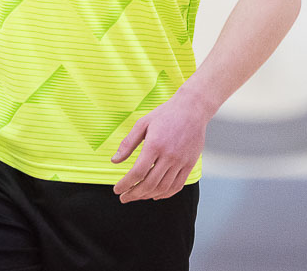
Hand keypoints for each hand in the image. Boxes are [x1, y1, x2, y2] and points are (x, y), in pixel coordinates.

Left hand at [111, 88, 213, 202]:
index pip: (138, 172)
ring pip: (163, 187)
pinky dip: (165, 194)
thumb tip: (114, 161)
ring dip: (148, 196)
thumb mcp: (142, 123)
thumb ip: (128, 144)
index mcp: (154, 145)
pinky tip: (155, 195)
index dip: (125, 184)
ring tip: (137, 196)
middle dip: (134, 194)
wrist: (192, 109)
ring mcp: (181, 161)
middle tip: (124, 197)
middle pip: (149, 183)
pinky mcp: (190, 164)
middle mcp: (169, 155)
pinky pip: (177, 186)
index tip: (117, 190)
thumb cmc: (165, 114)